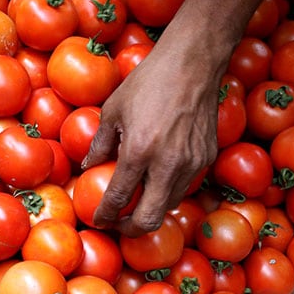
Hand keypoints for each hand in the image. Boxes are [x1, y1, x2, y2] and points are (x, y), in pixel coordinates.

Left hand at [85, 0, 281, 235]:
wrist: (192, 64)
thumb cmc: (147, 81)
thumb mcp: (113, 109)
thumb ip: (99, 143)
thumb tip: (86, 167)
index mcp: (140, 151)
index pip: (118, 199)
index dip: (105, 216)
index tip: (97, 220)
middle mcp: (167, 164)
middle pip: (149, 219)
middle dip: (130, 229)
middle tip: (117, 224)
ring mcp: (191, 164)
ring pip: (168, 205)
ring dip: (150, 209)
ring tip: (135, 203)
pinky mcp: (206, 158)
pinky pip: (184, 186)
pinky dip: (167, 190)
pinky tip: (156, 179)